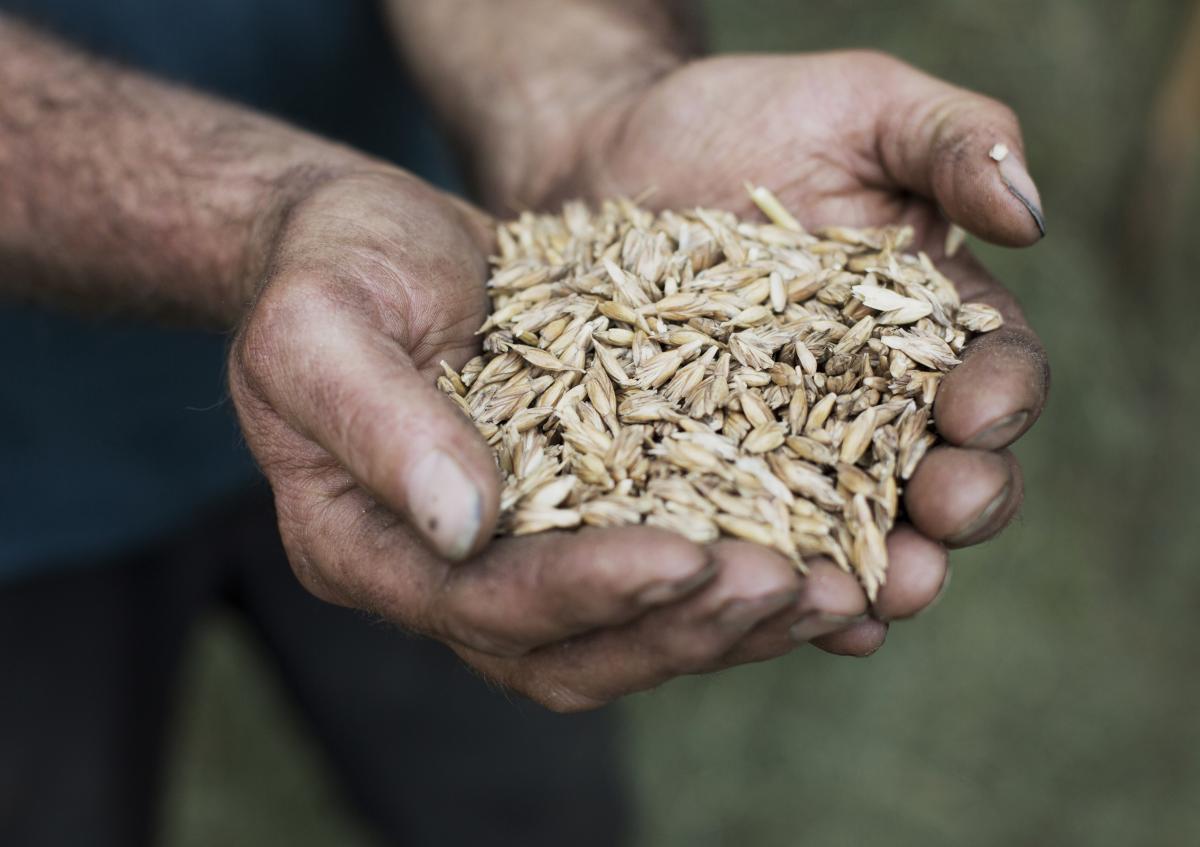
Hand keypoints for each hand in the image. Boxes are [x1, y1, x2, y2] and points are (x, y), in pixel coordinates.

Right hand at [230, 169, 874, 711]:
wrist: (367, 239)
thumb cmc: (330, 267)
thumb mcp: (320, 323)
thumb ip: (376, 421)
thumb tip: (461, 524)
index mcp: (366, 549)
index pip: (485, 605)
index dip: (587, 592)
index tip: (687, 556)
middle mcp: (443, 576)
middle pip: (571, 653)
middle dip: (683, 626)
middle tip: (791, 587)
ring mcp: (513, 556)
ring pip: (629, 634)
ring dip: (731, 622)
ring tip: (836, 589)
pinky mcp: (574, 518)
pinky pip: (660, 574)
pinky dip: (739, 574)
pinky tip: (825, 552)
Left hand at [541, 50, 1049, 652]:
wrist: (614, 150)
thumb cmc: (746, 119)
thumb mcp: (863, 104)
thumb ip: (953, 142)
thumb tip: (1031, 215)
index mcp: (929, 325)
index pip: (993, 374)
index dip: (999, 400)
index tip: (979, 412)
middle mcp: (872, 401)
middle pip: (939, 473)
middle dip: (954, 505)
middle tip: (943, 516)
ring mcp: (790, 447)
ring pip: (852, 529)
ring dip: (873, 571)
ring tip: (874, 599)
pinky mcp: (708, 471)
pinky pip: (750, 537)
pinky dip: (771, 578)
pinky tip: (774, 606)